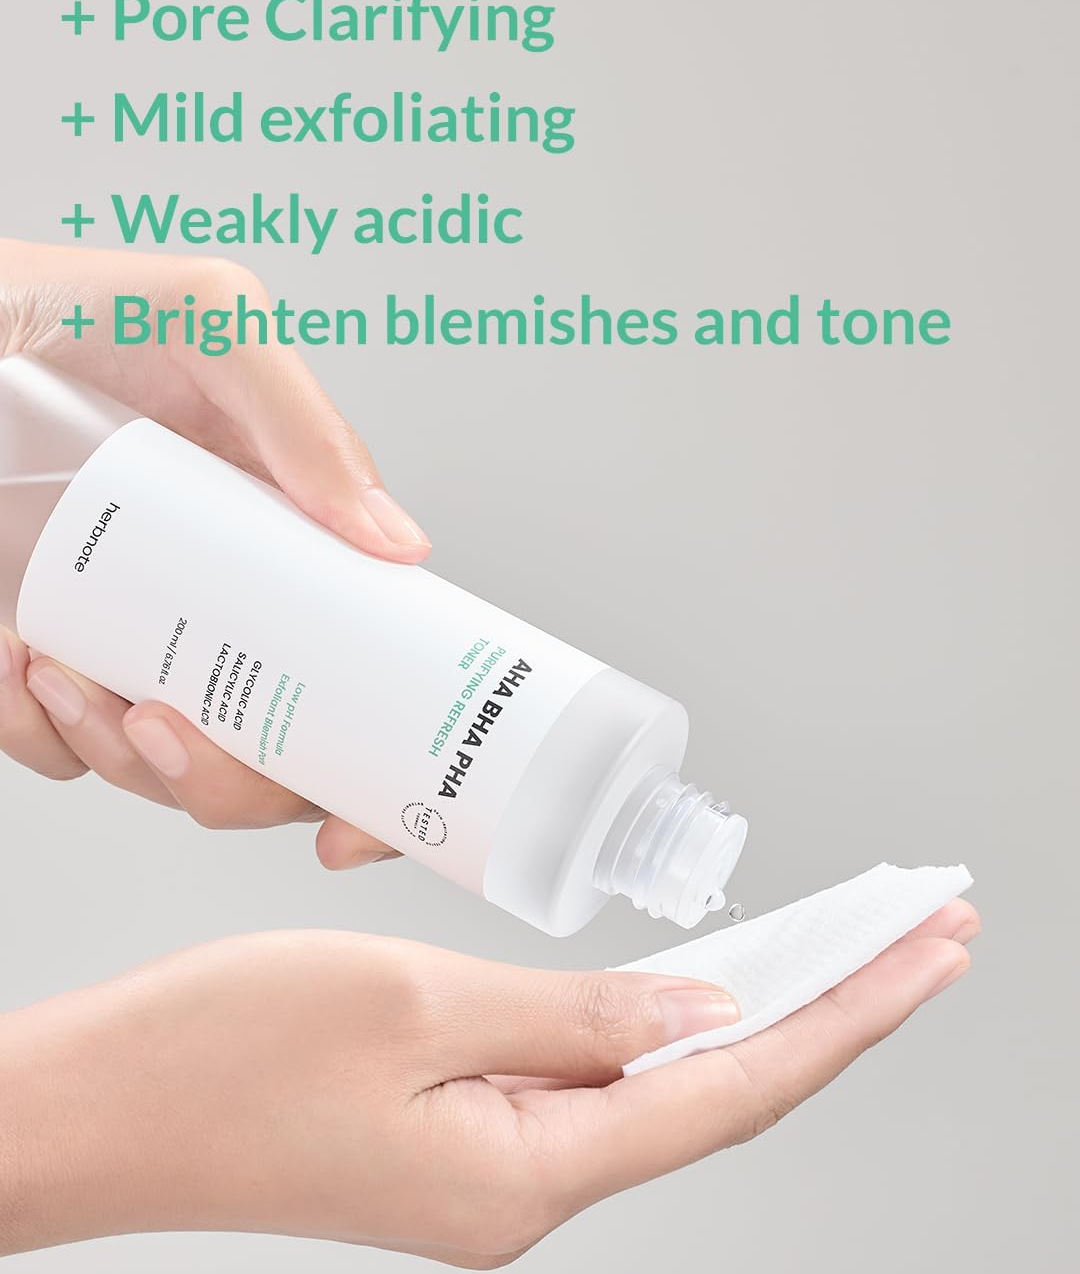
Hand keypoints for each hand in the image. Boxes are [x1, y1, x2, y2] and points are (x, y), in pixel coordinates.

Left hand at [0, 238, 413, 862]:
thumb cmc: (67, 308)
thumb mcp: (210, 327)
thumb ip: (307, 424)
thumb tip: (403, 550)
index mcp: (292, 551)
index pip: (363, 684)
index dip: (373, 777)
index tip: (354, 825)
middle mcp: (225, 607)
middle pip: (270, 759)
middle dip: (226, 782)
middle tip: (164, 721)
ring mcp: (137, 636)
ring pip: (168, 769)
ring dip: (124, 758)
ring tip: (65, 675)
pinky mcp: (47, 654)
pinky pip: (56, 749)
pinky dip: (36, 735)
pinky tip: (16, 661)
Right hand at [0, 900, 976, 1265]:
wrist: (95, 1108)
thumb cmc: (225, 1052)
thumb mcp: (413, 1004)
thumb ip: (571, 1018)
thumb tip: (701, 1022)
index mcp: (528, 1174)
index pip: (737, 1091)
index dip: (848, 1015)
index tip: (933, 953)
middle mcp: (523, 1192)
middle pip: (716, 1096)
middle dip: (830, 1012)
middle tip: (921, 938)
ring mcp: (486, 1168)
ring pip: (656, 1090)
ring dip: (750, 1019)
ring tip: (838, 956)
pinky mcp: (450, 1135)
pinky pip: (586, 1082)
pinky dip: (655, 1030)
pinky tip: (694, 997)